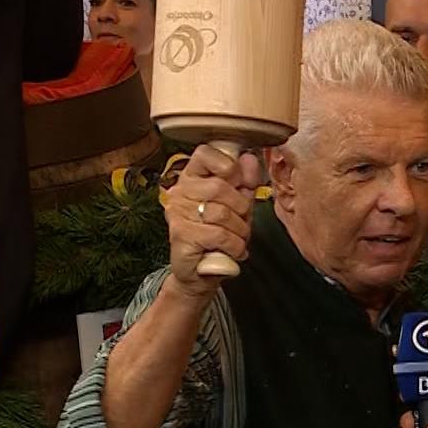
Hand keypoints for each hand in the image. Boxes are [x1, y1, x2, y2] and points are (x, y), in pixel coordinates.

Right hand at [165, 145, 262, 297]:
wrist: (200, 273)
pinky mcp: (181, 235)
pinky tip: (234, 250)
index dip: (228, 165)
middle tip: (242, 222)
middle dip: (241, 208)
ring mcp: (178, 213)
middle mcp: (180, 192)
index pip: (205, 153)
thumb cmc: (218, 236)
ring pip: (222, 213)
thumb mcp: (237, 206)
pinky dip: (235, 245)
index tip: (239, 183)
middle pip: (220, 187)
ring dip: (240, 230)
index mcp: (192, 177)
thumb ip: (245, 183)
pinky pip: (219, 235)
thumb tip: (249, 158)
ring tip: (238, 239)